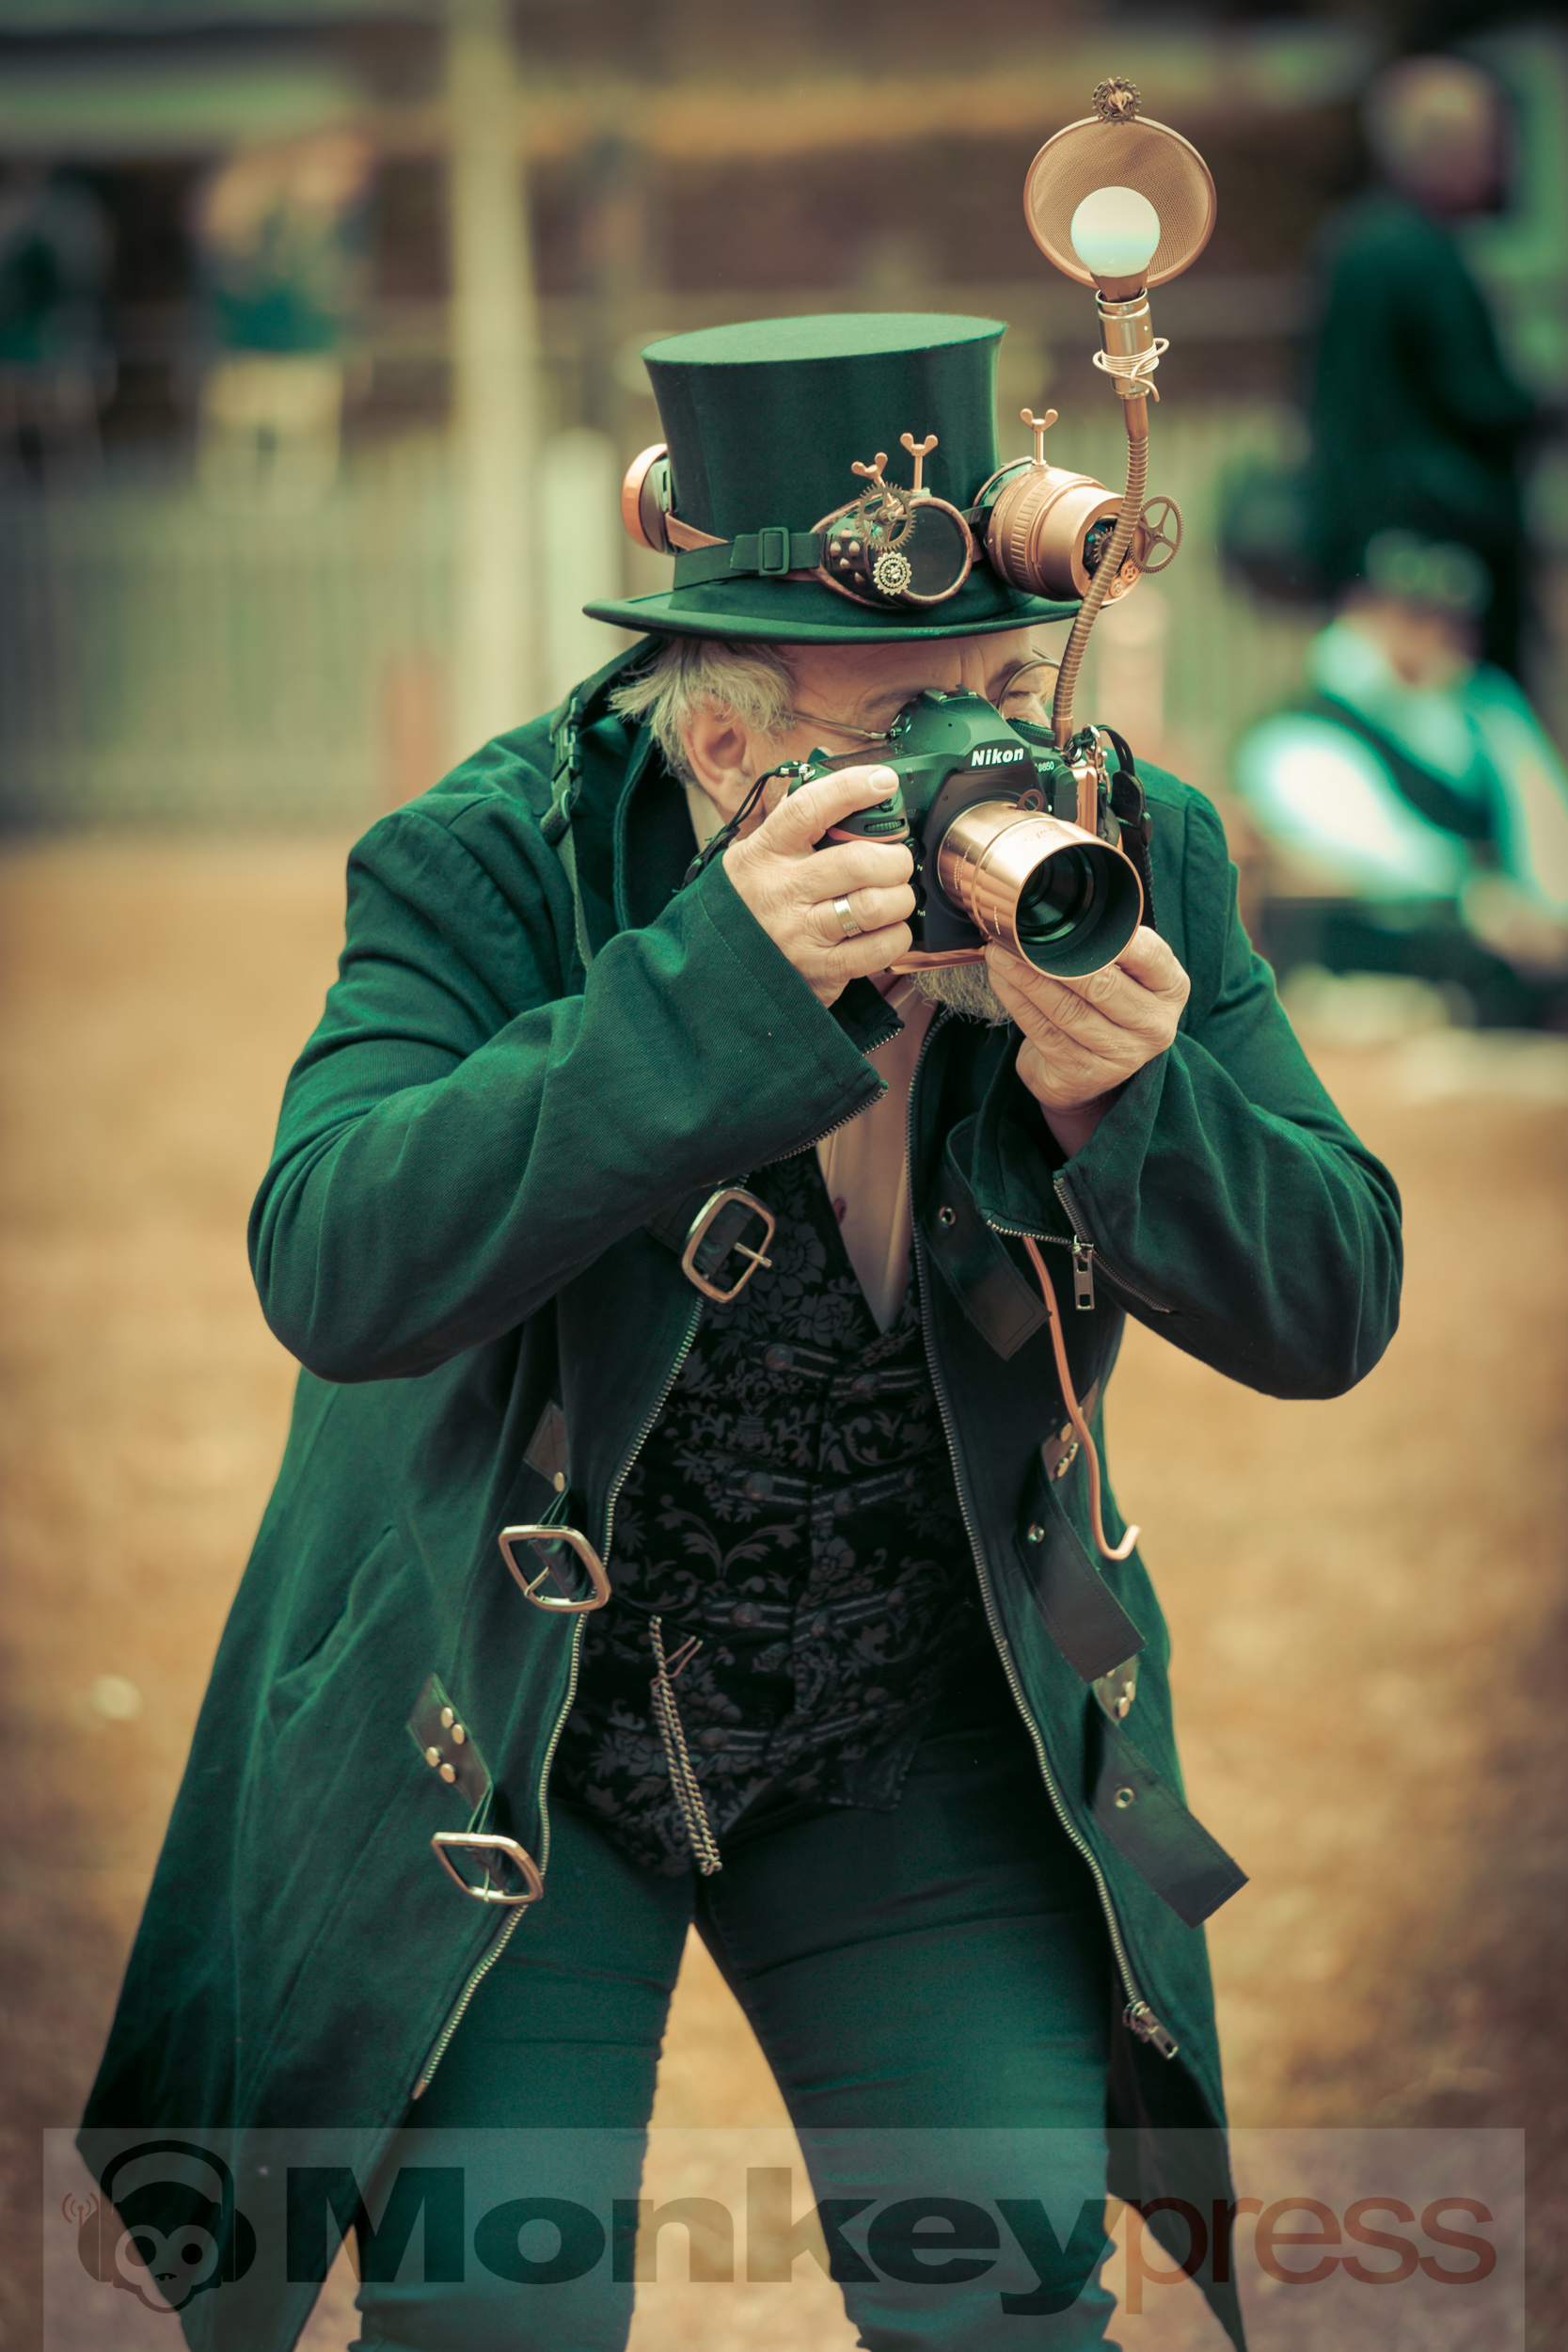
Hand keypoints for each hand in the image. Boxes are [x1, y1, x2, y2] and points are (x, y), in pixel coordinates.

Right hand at [723, 765, 915, 1004]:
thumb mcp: (756, 858)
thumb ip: (796, 833)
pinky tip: (886, 929)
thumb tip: (852, 800)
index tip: (883, 782)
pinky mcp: (820, 970)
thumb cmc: (749, 905)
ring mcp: (800, 933)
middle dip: (894, 859)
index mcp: (765, 853)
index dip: (852, 788)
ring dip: (899, 898)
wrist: (720, 970)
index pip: (809, 809)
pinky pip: (878, 949)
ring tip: (893, 897)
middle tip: (896, 862)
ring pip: (874, 905)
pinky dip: (896, 935)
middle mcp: (781, 891)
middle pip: (858, 861)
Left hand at [985, 927, 1189, 1155]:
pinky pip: (1045, 1033)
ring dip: (1027, 979)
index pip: (1148, 954)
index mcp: (1171, 989)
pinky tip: (1002, 981)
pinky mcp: (1083, 1074)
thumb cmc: (1106, 1006)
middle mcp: (1154, 1025)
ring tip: (1001, 954)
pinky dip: (1019, 1003)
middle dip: (1054, 957)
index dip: (1112, 936)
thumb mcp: (1127, 974)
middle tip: (1019, 935)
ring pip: (1068, 1010)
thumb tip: (1062, 909)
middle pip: (1102, 986)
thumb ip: (1112, 946)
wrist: (1091, 1072)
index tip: (1073, 917)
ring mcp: (1121, 1056)